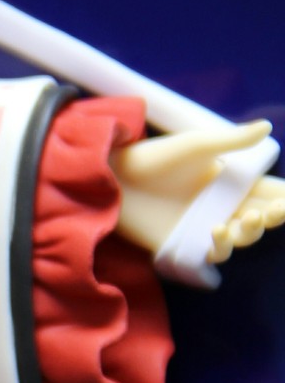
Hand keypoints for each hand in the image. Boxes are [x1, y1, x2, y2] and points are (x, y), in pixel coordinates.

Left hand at [110, 119, 284, 263]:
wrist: (115, 177)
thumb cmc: (154, 157)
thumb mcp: (196, 145)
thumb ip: (232, 141)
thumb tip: (266, 127)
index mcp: (227, 182)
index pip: (266, 192)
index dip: (282, 197)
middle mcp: (220, 207)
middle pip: (259, 217)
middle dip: (274, 215)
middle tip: (275, 210)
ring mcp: (202, 228)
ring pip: (241, 238)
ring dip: (251, 232)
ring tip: (249, 218)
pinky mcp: (183, 245)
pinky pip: (211, 255)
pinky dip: (220, 248)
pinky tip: (218, 232)